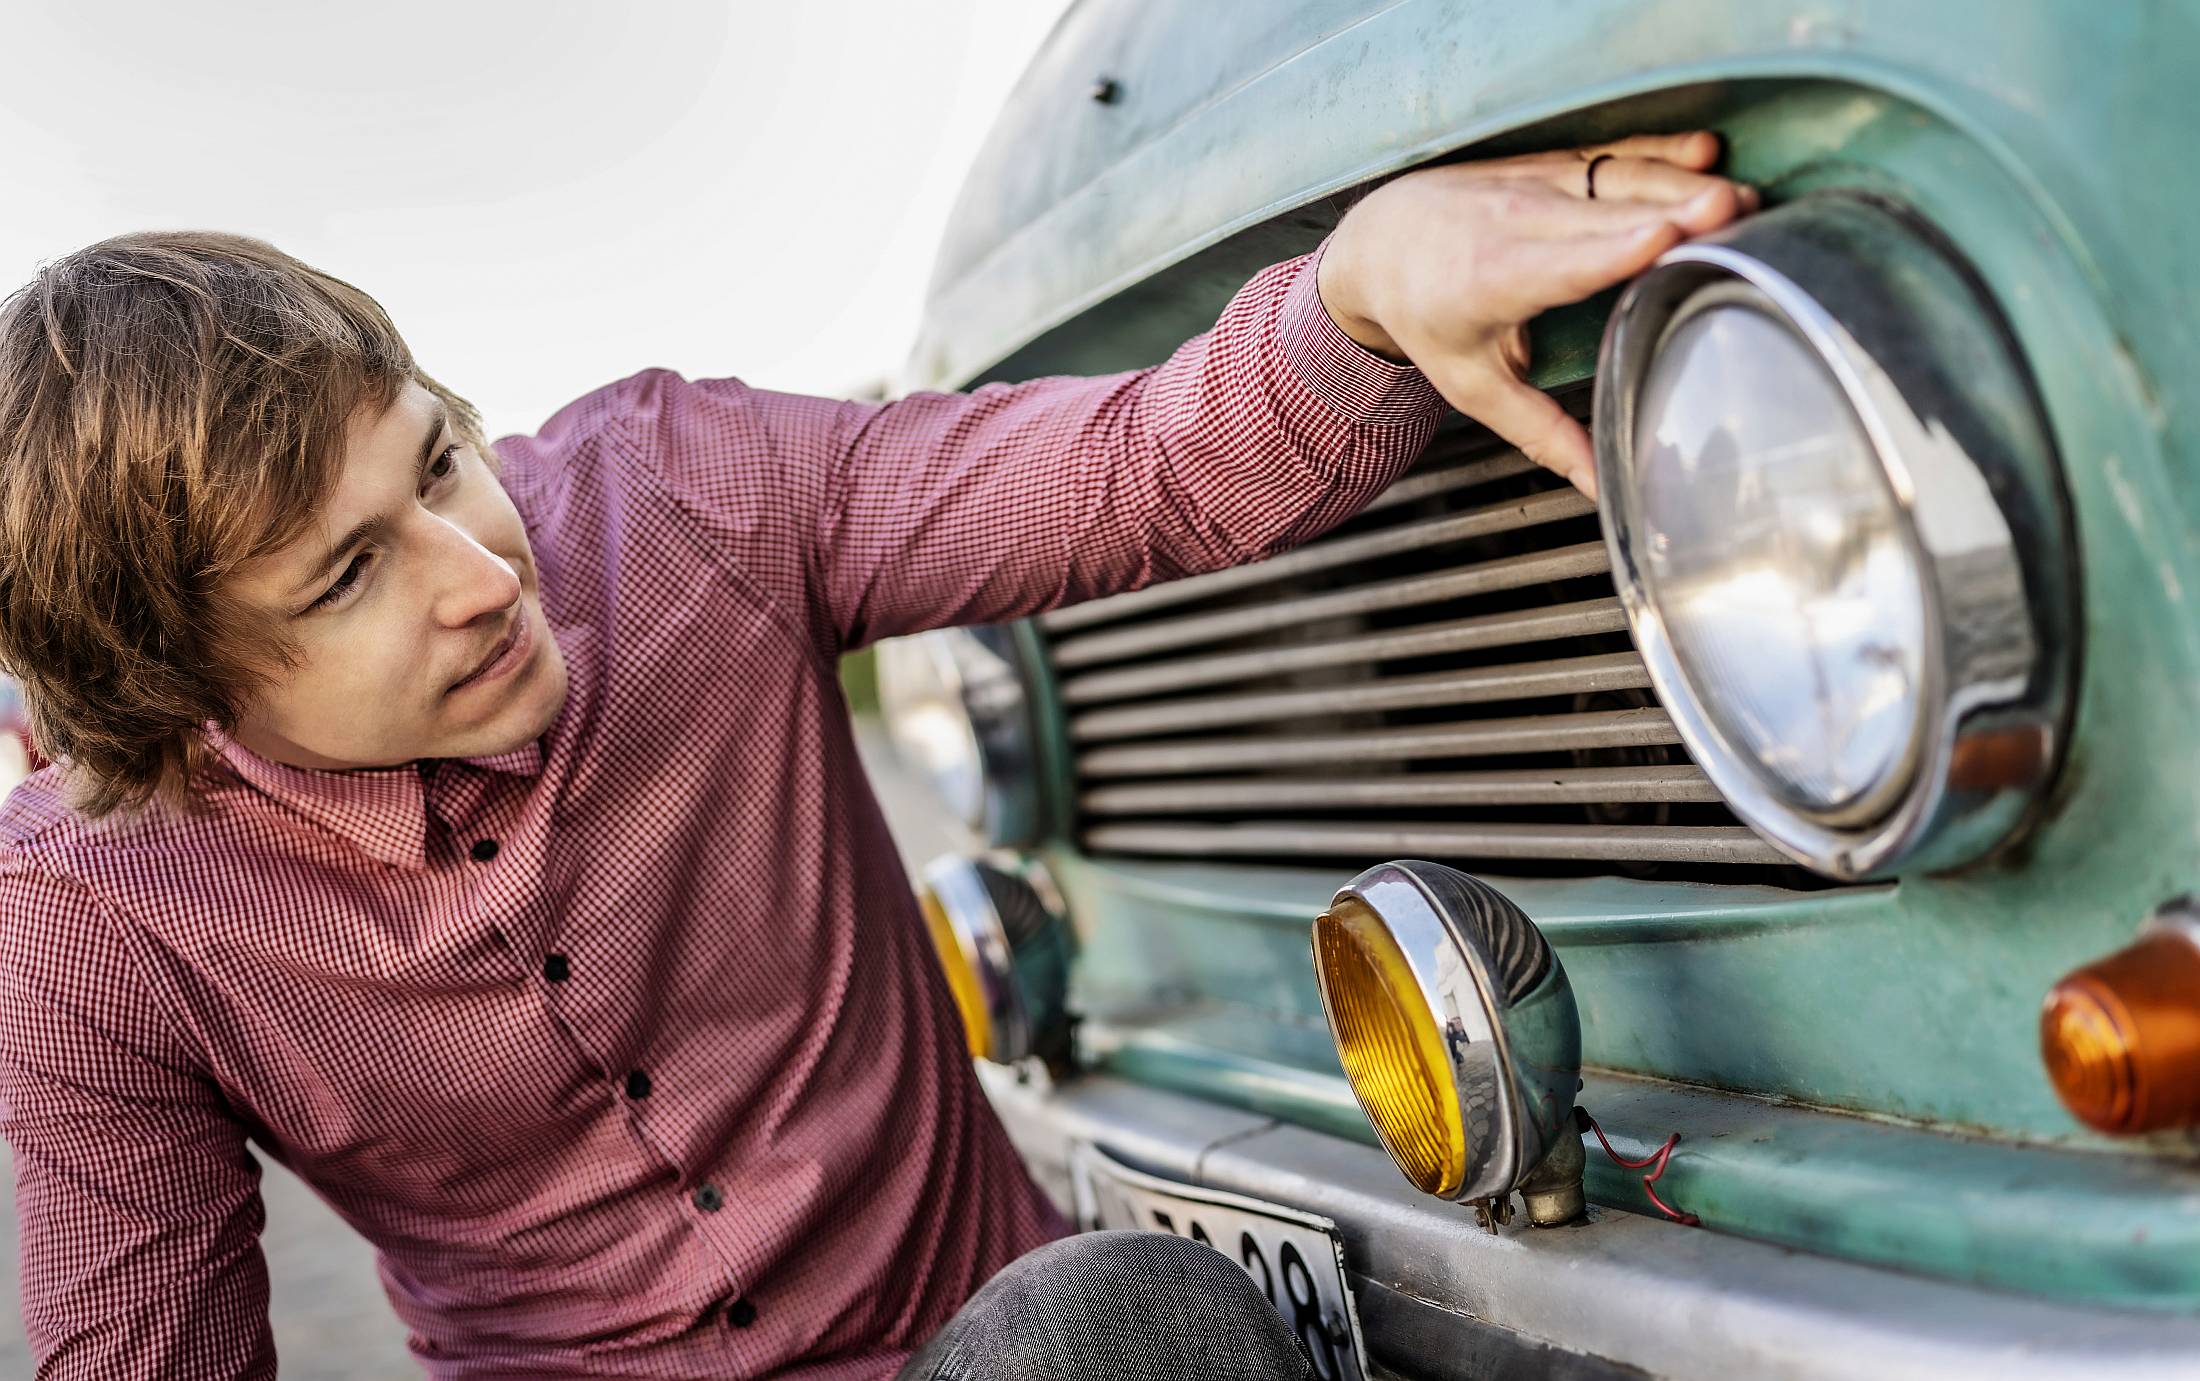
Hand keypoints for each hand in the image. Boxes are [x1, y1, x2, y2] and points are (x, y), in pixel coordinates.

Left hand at [1317, 131, 1758, 495]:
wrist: (1383, 239)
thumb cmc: (1428, 316)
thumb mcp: (1471, 385)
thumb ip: (1538, 431)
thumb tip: (1595, 485)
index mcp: (1494, 280)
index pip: (1562, 263)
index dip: (1614, 249)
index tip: (1664, 236)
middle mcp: (1517, 221)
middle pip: (1607, 216)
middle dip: (1674, 212)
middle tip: (1740, 215)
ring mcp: (1537, 184)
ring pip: (1618, 181)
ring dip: (1683, 186)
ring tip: (1745, 200)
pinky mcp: (1554, 164)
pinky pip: (1613, 155)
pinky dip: (1661, 150)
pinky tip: (1707, 150)